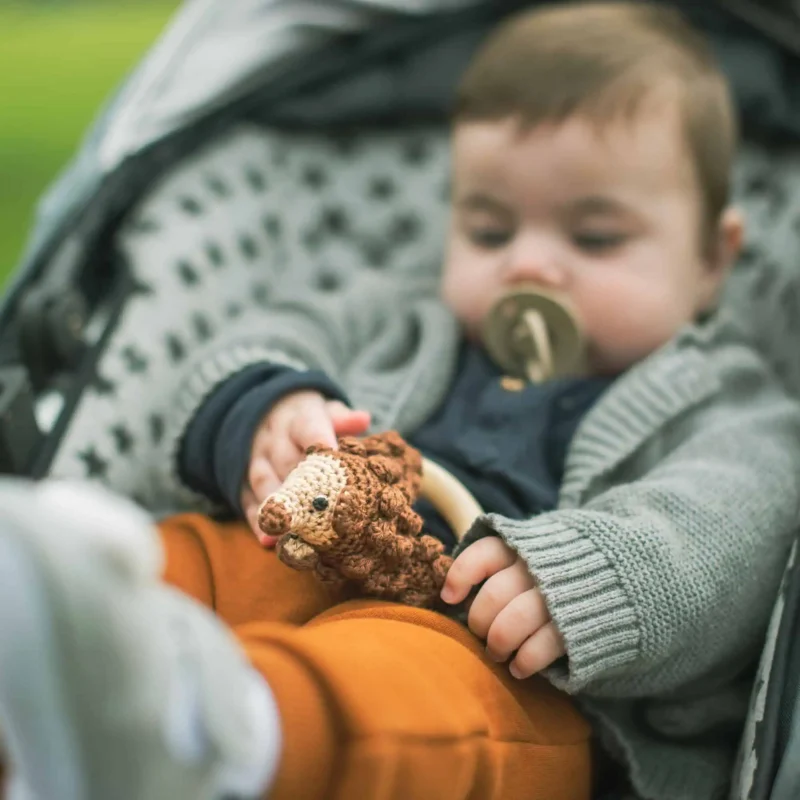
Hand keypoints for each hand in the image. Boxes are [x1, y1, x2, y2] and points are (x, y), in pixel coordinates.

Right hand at [241, 391, 370, 543]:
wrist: (268, 416)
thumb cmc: (310, 421)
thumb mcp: (326, 411)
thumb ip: (342, 419)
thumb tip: (363, 419)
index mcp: (299, 419)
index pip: (309, 428)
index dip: (319, 441)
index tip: (332, 456)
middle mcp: (274, 439)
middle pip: (285, 460)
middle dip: (301, 484)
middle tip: (319, 508)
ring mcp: (256, 460)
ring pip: (263, 480)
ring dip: (278, 505)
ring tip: (291, 529)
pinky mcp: (243, 481)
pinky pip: (247, 500)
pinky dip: (257, 521)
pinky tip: (269, 541)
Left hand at [440, 537, 564, 678]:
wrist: (624, 571)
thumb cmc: (562, 566)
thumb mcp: (535, 548)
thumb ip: (502, 561)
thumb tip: (453, 591)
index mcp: (524, 546)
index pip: (484, 553)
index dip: (461, 575)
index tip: (449, 597)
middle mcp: (539, 567)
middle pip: (494, 595)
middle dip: (479, 621)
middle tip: (480, 634)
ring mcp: (560, 596)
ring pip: (514, 621)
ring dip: (498, 643)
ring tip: (498, 654)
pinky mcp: (577, 626)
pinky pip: (541, 647)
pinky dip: (524, 661)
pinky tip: (519, 668)